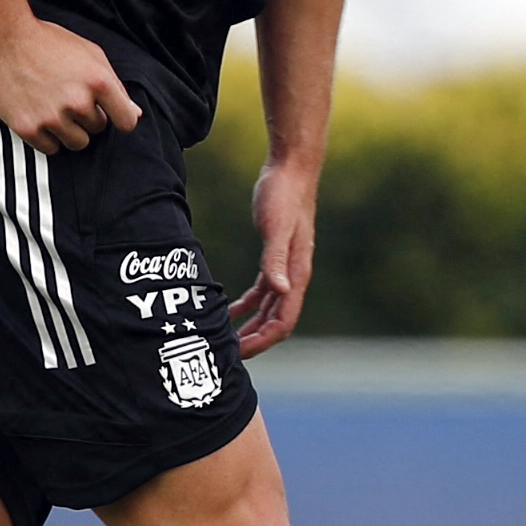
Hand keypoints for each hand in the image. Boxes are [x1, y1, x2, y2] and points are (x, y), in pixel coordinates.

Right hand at [0, 17, 142, 151]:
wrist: (3, 38)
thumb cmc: (47, 42)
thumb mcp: (90, 53)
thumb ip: (114, 85)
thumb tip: (135, 113)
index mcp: (98, 80)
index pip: (127, 121)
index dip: (121, 119)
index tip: (113, 116)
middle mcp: (78, 101)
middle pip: (98, 129)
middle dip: (87, 116)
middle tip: (68, 97)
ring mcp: (53, 117)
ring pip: (77, 143)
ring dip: (69, 130)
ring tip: (55, 107)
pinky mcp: (29, 128)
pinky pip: (51, 149)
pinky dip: (48, 137)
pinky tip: (40, 116)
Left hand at [231, 161, 317, 355]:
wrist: (291, 170)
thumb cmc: (284, 196)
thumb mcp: (276, 227)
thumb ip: (276, 260)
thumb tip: (281, 292)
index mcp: (297, 274)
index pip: (284, 321)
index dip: (263, 340)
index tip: (240, 351)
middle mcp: (294, 276)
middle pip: (278, 321)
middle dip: (256, 340)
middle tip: (229, 354)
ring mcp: (286, 268)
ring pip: (270, 309)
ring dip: (252, 326)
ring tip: (229, 340)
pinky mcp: (275, 257)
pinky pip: (263, 291)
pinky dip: (248, 304)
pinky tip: (230, 310)